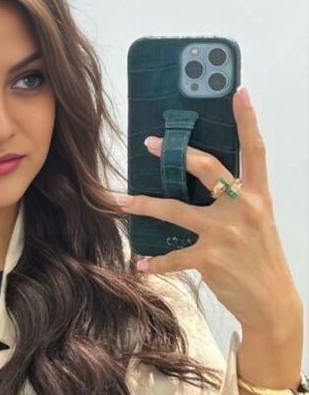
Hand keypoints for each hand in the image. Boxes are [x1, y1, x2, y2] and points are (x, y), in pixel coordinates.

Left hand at [116, 87, 301, 333]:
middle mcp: (242, 208)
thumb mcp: (258, 222)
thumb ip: (236, 200)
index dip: (248, 120)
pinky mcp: (210, 258)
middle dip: (175, 153)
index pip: (255, 150)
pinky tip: (140, 263)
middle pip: (206, 167)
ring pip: (174, 210)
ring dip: (144, 205)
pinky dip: (154, 261)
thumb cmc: (262, 259)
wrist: (273, 303)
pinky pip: (173, 256)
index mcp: (257, 196)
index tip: (239, 91)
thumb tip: (207, 181)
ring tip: (122, 202)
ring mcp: (225, 233)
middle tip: (149, 143)